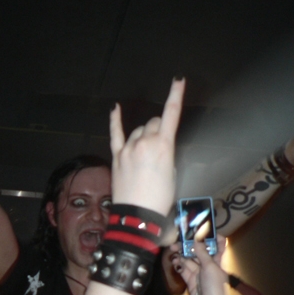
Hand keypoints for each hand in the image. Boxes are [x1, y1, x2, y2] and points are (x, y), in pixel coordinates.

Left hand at [109, 79, 184, 215]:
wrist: (138, 214)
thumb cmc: (160, 198)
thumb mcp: (172, 173)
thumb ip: (165, 154)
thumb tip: (158, 149)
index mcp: (163, 146)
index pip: (171, 114)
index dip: (176, 95)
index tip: (178, 80)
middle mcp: (145, 142)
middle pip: (153, 124)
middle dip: (158, 129)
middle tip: (160, 146)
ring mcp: (128, 148)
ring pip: (138, 131)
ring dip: (144, 135)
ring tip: (146, 153)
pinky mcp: (117, 156)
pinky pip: (115, 134)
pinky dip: (115, 120)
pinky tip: (115, 108)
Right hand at [171, 235, 227, 294]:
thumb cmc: (215, 286)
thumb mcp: (210, 267)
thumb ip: (201, 253)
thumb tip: (196, 239)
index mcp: (218, 260)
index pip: (218, 244)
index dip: (212, 236)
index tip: (202, 230)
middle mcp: (209, 265)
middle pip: (199, 251)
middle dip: (190, 245)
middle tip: (179, 241)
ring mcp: (199, 273)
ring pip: (189, 260)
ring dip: (182, 254)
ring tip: (173, 250)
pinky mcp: (190, 280)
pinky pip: (184, 270)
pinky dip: (179, 265)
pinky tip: (175, 261)